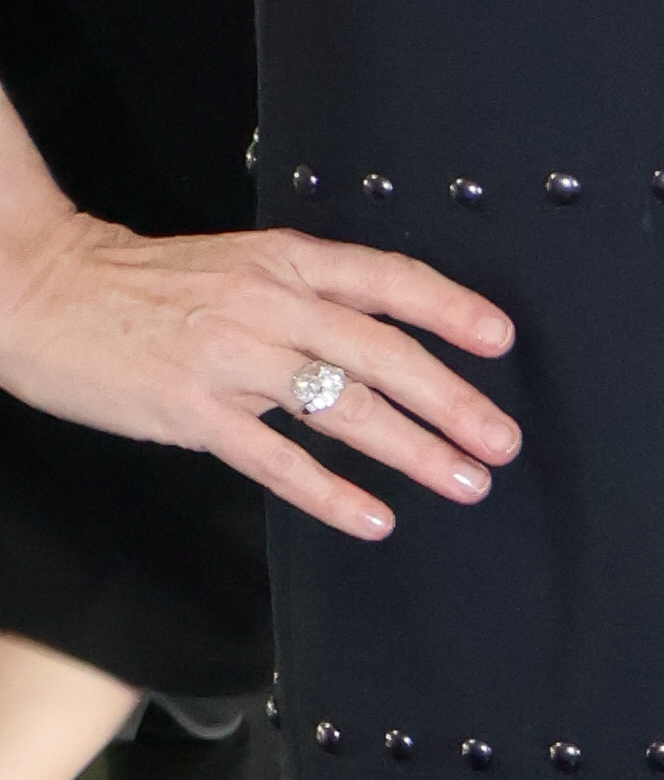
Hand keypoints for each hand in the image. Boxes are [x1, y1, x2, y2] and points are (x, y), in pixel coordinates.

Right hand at [0, 206, 519, 543]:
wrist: (46, 290)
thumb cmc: (145, 285)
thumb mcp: (238, 266)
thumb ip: (306, 294)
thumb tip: (383, 329)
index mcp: (284, 261)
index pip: (388, 280)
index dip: (450, 308)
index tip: (500, 339)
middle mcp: (268, 304)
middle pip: (382, 352)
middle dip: (453, 399)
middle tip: (502, 439)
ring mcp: (232, 360)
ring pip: (344, 407)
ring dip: (413, 450)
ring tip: (464, 481)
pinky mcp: (195, 412)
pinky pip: (278, 460)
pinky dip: (332, 492)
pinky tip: (375, 518)